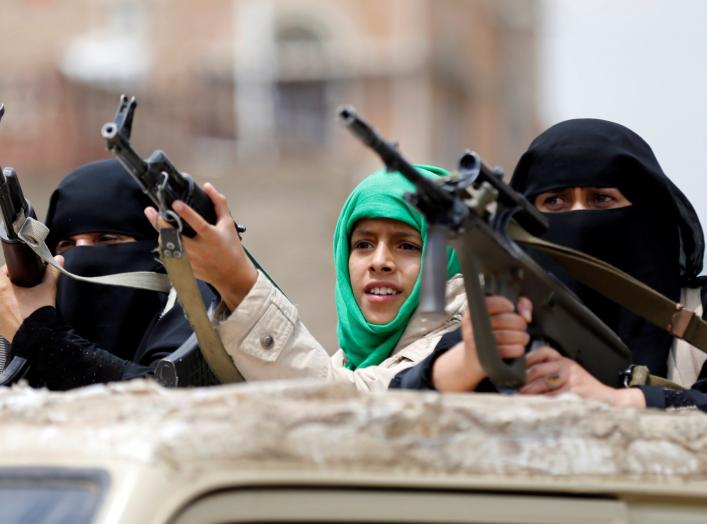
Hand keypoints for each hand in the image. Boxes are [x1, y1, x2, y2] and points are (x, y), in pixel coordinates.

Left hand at [0, 256, 62, 340]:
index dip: (9, 270)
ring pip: (0, 298)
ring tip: (18, 299)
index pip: (0, 271)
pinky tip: (15, 312)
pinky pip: (0, 312)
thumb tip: (59, 259)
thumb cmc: (38, 314)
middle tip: (18, 286)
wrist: (37, 338)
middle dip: (7, 284)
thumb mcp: (48, 290)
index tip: (18, 273)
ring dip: (5, 297)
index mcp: (2, 288)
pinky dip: (5, 311)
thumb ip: (52, 273)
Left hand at [144, 183, 257, 310]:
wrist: (232, 275)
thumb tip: (208, 188)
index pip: (197, 223)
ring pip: (168, 245)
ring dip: (161, 234)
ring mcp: (191, 260)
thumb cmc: (231, 249)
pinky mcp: (186, 267)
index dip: (186, 213)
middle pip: (175, 235)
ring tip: (158, 224)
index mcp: (211, 237)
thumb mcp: (228, 224)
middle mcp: (199, 249)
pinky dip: (167, 246)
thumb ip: (218, 204)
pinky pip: (171, 255)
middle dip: (160, 223)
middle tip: (150, 211)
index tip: (175, 203)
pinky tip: (166, 239)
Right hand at [432, 296, 531, 391]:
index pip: (490, 303)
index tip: (512, 308)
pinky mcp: (483, 357)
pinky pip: (506, 351)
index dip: (504, 304)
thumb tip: (527, 316)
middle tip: (522, 327)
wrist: (476, 359)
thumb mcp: (503, 313)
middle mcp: (471, 326)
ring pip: (505, 336)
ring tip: (523, 338)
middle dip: (519, 323)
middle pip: (502, 320)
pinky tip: (519, 348)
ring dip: (521, 337)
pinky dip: (517, 349)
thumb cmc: (495, 331)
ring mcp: (476, 342)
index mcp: (474, 312)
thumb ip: (520, 304)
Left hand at [520, 346, 645, 407]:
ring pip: (540, 384)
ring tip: (519, 398)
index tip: (517, 371)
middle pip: (536, 370)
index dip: (527, 360)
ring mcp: (570, 381)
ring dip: (526, 392)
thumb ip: (553, 374)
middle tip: (514, 388)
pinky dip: (537, 402)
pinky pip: (548, 398)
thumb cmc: (589, 392)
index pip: (543, 353)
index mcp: (567, 362)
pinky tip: (532, 405)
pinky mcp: (571, 394)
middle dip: (523, 380)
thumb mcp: (572, 376)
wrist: (611, 403)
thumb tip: (526, 381)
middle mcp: (567, 368)